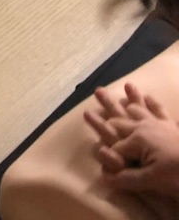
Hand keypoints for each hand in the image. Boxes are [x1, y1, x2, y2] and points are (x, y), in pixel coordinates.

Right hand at [84, 83, 178, 198]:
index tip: (95, 143)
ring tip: (126, 85)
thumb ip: (127, 178)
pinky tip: (149, 96)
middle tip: (97, 90)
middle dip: (109, 105)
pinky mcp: (171, 127)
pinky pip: (161, 111)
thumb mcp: (151, 180)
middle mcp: (145, 126)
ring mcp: (159, 125)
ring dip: (132, 98)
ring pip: (141, 109)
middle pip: (122, 117)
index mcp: (137, 138)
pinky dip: (154, 103)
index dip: (106, 151)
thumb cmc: (176, 175)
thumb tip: (104, 177)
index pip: (115, 144)